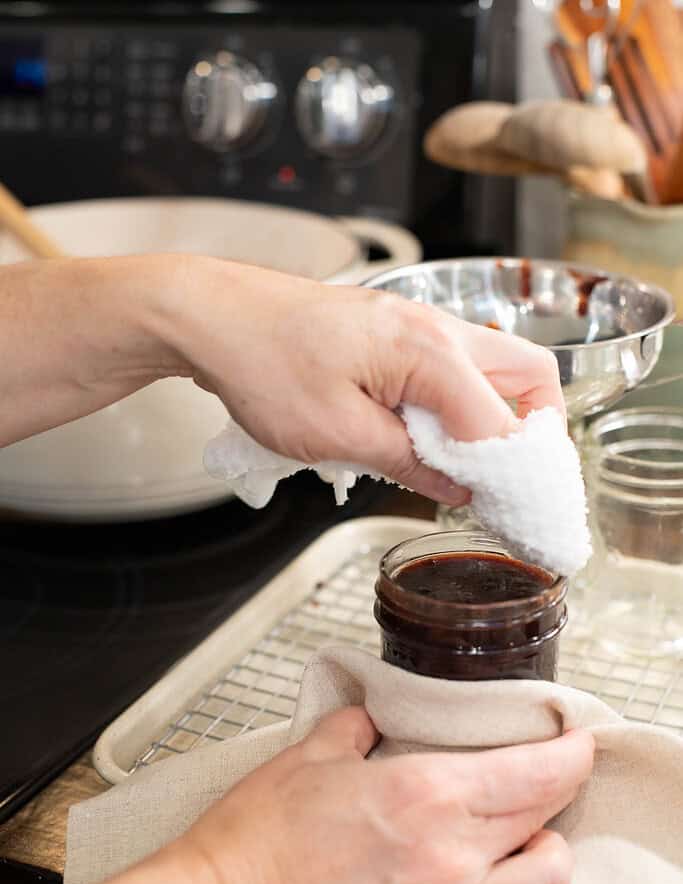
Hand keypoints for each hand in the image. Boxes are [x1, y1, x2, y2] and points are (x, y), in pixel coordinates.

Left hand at [158, 257, 564, 504]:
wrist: (213, 317)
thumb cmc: (263, 365)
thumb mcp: (338, 435)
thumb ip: (410, 463)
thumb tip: (459, 489)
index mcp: (431, 352)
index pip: (501, 425)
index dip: (511, 478)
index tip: (513, 515)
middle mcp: (436, 327)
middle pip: (528, 374)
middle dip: (535, 430)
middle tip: (514, 479)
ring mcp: (416, 322)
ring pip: (492, 367)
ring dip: (493, 416)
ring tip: (467, 466)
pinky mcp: (394, 329)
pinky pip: (453, 366)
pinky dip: (459, 402)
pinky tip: (426, 437)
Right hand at [180, 707, 593, 883]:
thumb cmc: (259, 835)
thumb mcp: (308, 754)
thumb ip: (354, 728)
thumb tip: (371, 721)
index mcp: (424, 792)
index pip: (533, 772)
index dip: (568, 754)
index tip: (575, 745)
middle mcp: (451, 853)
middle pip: (544, 817)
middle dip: (553, 793)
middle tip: (540, 783)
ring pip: (546, 883)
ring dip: (545, 855)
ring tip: (523, 845)